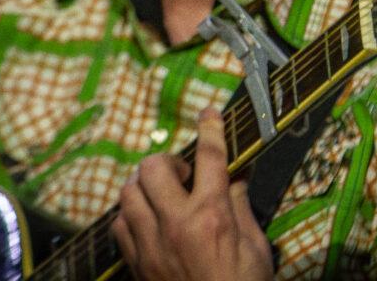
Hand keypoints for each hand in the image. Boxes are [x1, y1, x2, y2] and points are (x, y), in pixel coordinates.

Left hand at [112, 108, 273, 280]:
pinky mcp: (137, 262)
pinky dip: (130, 214)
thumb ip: (242, 209)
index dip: (210, 128)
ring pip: (129, 193)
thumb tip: (235, 180)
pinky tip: (146, 220)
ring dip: (144, 186)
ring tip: (162, 195)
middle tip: (183, 176)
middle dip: (167, 163)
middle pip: (154, 168)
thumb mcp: (256, 249)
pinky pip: (120, 223)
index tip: (209, 113)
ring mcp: (152, 243)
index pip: (210, 157)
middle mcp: (177, 223)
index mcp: (213, 215)